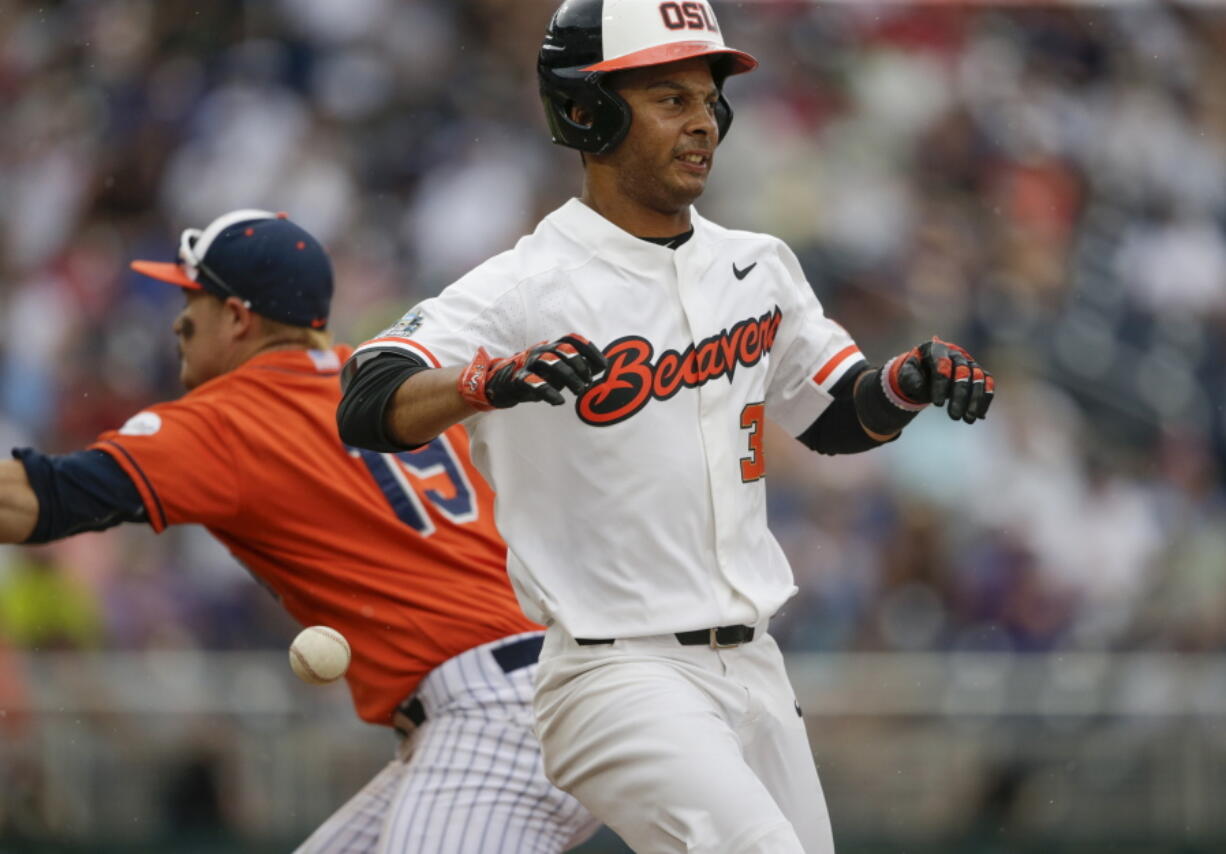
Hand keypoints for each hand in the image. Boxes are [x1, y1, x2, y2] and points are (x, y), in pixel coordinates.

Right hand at [458, 334, 607, 410]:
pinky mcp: (517, 379)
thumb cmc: (535, 377)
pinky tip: (559, 401)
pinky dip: (548, 392)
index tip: (604, 366)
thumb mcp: (556, 371)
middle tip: (588, 383)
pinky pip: (534, 382)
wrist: (500, 385)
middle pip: (563, 350)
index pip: (572, 340)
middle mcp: (540, 350)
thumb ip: (575, 369)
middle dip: (580, 365)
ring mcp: (528, 363)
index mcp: (551, 346)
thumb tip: (600, 369)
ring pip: (550, 362)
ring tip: (579, 391)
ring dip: (568, 377)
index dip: (590, 350)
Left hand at [888, 337, 993, 422]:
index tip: (937, 405)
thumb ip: (909, 378)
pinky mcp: (978, 373)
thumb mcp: (905, 374)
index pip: (942, 364)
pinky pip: (987, 383)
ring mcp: (969, 362)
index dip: (940, 384)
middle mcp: (955, 353)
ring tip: (968, 420)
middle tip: (954, 416)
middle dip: (960, 396)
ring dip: (975, 400)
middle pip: (962, 372)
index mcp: (935, 349)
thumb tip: (918, 387)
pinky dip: (985, 399)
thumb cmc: (915, 373)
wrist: (926, 372)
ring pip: (978, 378)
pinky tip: (979, 415)